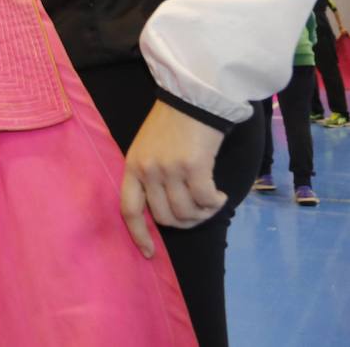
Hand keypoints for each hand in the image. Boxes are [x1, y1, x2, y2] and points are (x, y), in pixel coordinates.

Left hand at [119, 100, 227, 257]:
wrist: (192, 97)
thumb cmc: (171, 123)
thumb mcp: (147, 148)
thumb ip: (149, 176)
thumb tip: (162, 210)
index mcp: (132, 167)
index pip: (129, 210)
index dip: (139, 235)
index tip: (150, 253)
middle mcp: (148, 170)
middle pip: (165, 218)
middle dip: (185, 223)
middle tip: (200, 213)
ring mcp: (170, 169)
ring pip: (187, 213)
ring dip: (204, 214)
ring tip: (212, 202)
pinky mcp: (194, 166)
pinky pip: (206, 201)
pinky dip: (216, 203)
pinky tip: (221, 195)